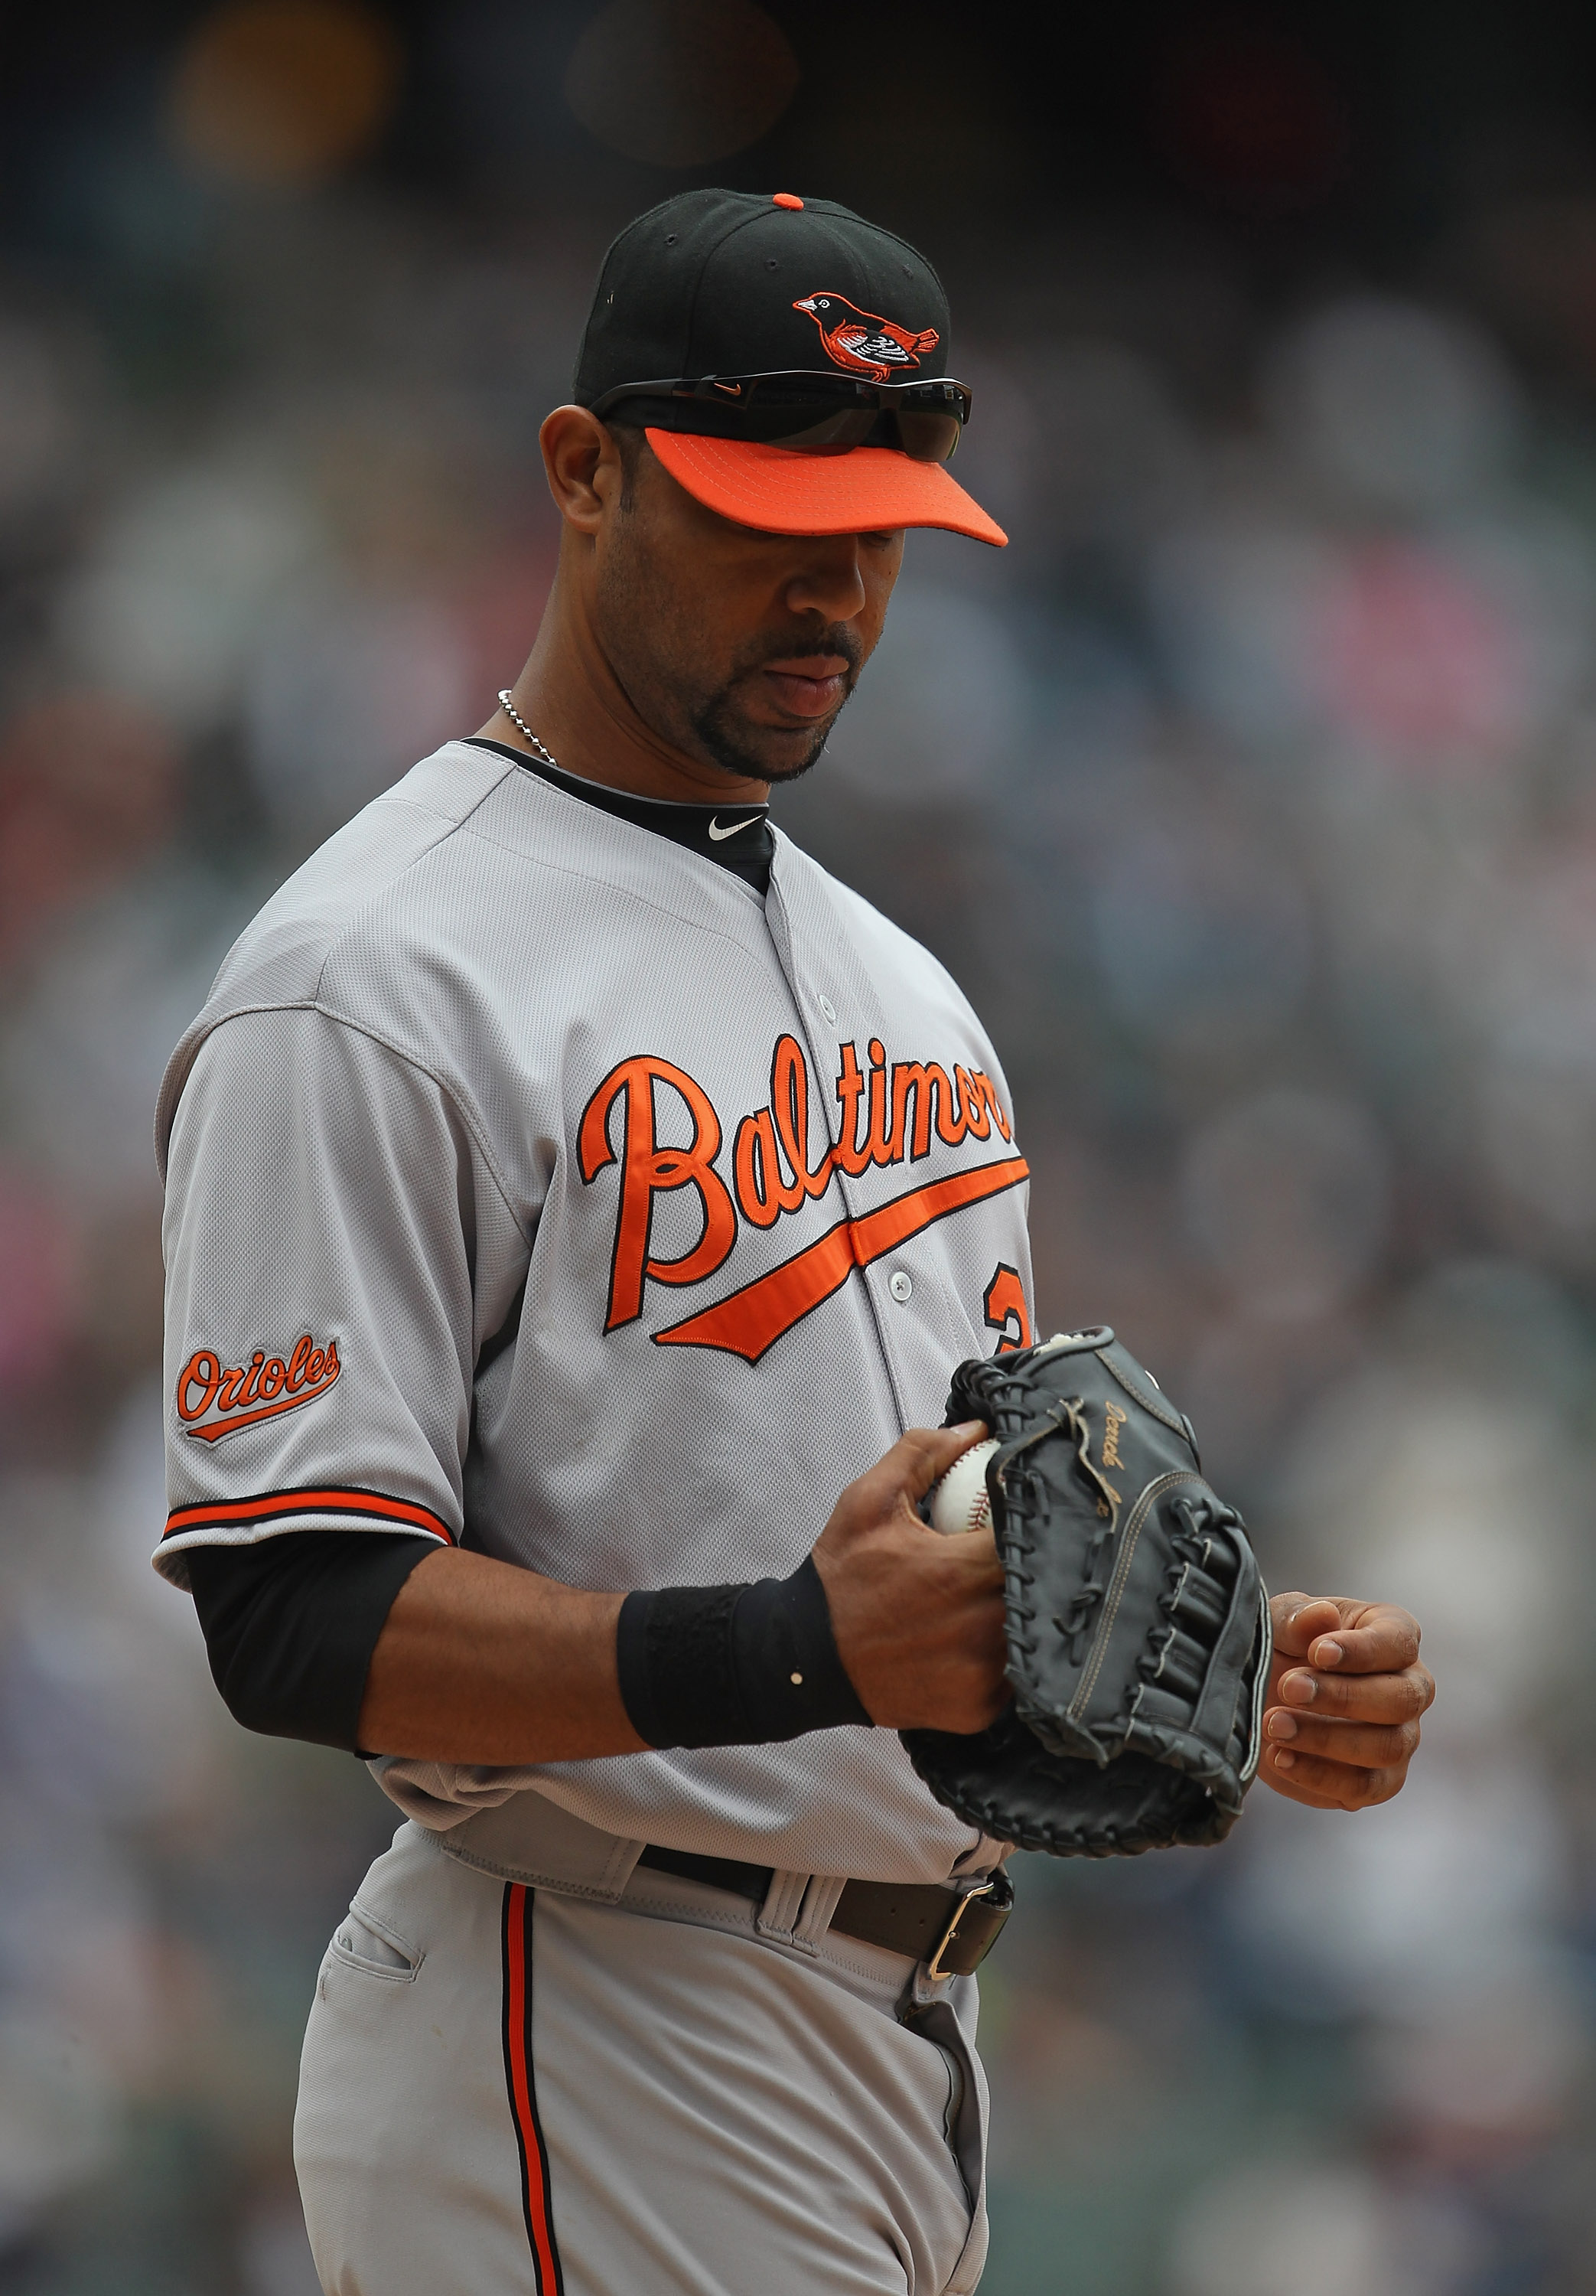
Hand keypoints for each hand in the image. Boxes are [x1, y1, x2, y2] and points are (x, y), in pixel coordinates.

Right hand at [812, 1422, 1007, 1733]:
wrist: (806, 1660)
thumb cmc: (841, 1576)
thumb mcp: (869, 1501)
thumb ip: (923, 1454)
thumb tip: (978, 1428)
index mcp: (964, 1571)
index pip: (1032, 1537)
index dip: (1038, 1523)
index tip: (1030, 1515)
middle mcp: (984, 1626)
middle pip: (1042, 1588)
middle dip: (1035, 1568)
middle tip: (1020, 1555)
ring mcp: (985, 1675)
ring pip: (1033, 1634)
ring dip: (1023, 1613)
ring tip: (1003, 1596)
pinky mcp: (980, 1710)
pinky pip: (1014, 1677)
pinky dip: (1005, 1657)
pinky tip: (982, 1639)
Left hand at [1259, 1594, 1432, 1809]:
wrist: (1262, 1695)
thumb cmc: (1282, 1645)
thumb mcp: (1279, 1622)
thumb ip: (1297, 1618)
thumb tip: (1322, 1616)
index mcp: (1393, 1636)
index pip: (1399, 1642)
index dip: (1362, 1650)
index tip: (1317, 1653)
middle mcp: (1409, 1689)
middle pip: (1401, 1700)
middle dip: (1342, 1696)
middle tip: (1289, 1688)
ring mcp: (1400, 1738)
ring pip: (1386, 1747)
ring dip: (1325, 1738)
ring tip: (1274, 1724)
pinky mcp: (1378, 1781)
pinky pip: (1364, 1788)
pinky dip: (1318, 1775)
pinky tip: (1279, 1757)